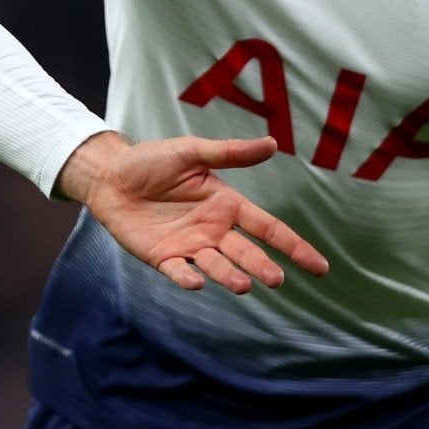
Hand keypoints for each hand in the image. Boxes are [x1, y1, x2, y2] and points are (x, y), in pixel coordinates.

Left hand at [62, 131, 330, 293]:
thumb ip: (230, 153)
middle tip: (276, 279)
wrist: (108, 175)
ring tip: (244, 285)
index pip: (268, 228)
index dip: (294, 246)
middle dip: (262, 266)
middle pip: (246, 252)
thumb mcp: (191, 152)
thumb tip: (272, 143)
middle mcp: (213, 230)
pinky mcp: (163, 256)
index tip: (320, 266)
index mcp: (227, 205)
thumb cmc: (151, 161)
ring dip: (230, 276)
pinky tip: (196, 282)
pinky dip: (188, 278)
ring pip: (217, 266)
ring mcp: (189, 245)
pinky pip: (179, 271)